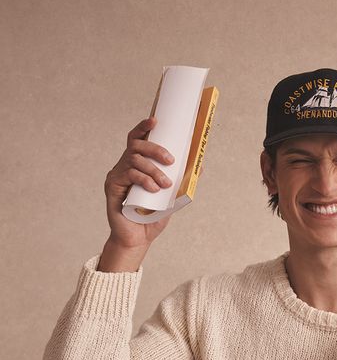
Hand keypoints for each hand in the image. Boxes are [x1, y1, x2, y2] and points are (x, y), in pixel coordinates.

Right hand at [104, 115, 175, 248]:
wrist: (138, 239)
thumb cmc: (152, 218)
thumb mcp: (172, 198)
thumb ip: (182, 181)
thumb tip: (200, 165)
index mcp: (136, 165)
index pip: (137, 139)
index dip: (144, 127)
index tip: (156, 120)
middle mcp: (124, 166)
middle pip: (137, 146)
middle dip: (155, 150)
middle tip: (171, 161)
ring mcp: (117, 175)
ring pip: (135, 160)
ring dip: (153, 170)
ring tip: (165, 185)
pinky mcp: (112, 186)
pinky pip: (128, 174)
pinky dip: (143, 179)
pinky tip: (153, 189)